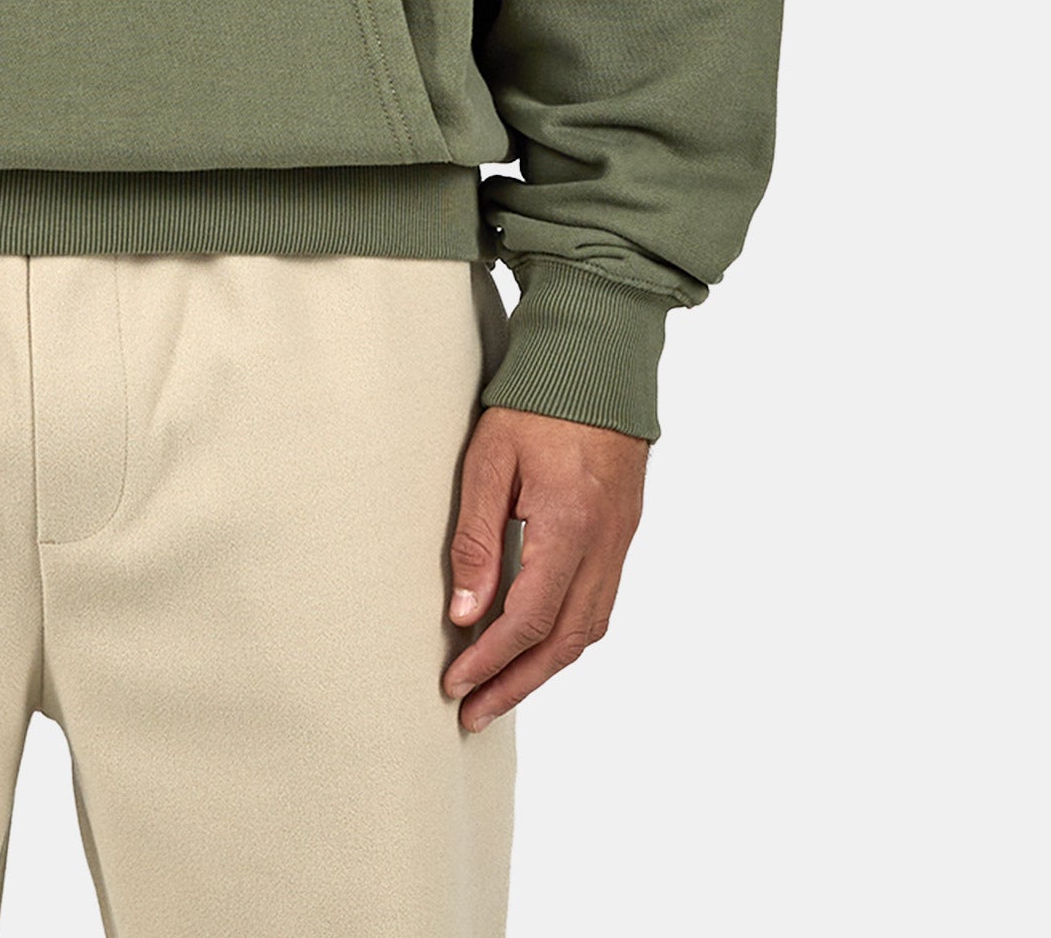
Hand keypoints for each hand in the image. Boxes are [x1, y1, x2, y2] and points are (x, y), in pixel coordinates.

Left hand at [442, 405, 647, 729]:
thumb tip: (463, 612)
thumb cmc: (536, 404)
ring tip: (500, 689)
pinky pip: (598, 605)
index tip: (454, 683)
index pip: (528, 619)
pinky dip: (566, 637)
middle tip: (474, 712)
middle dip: (517, 684)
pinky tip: (536, 644)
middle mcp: (603, 545)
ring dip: (543, 668)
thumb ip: (476, 539)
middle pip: (563, 642)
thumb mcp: (489, 461)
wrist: (598, 364)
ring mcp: (619, 543)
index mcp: (569, 526)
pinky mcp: (622, 536)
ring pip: (587, 631)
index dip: (489, 659)